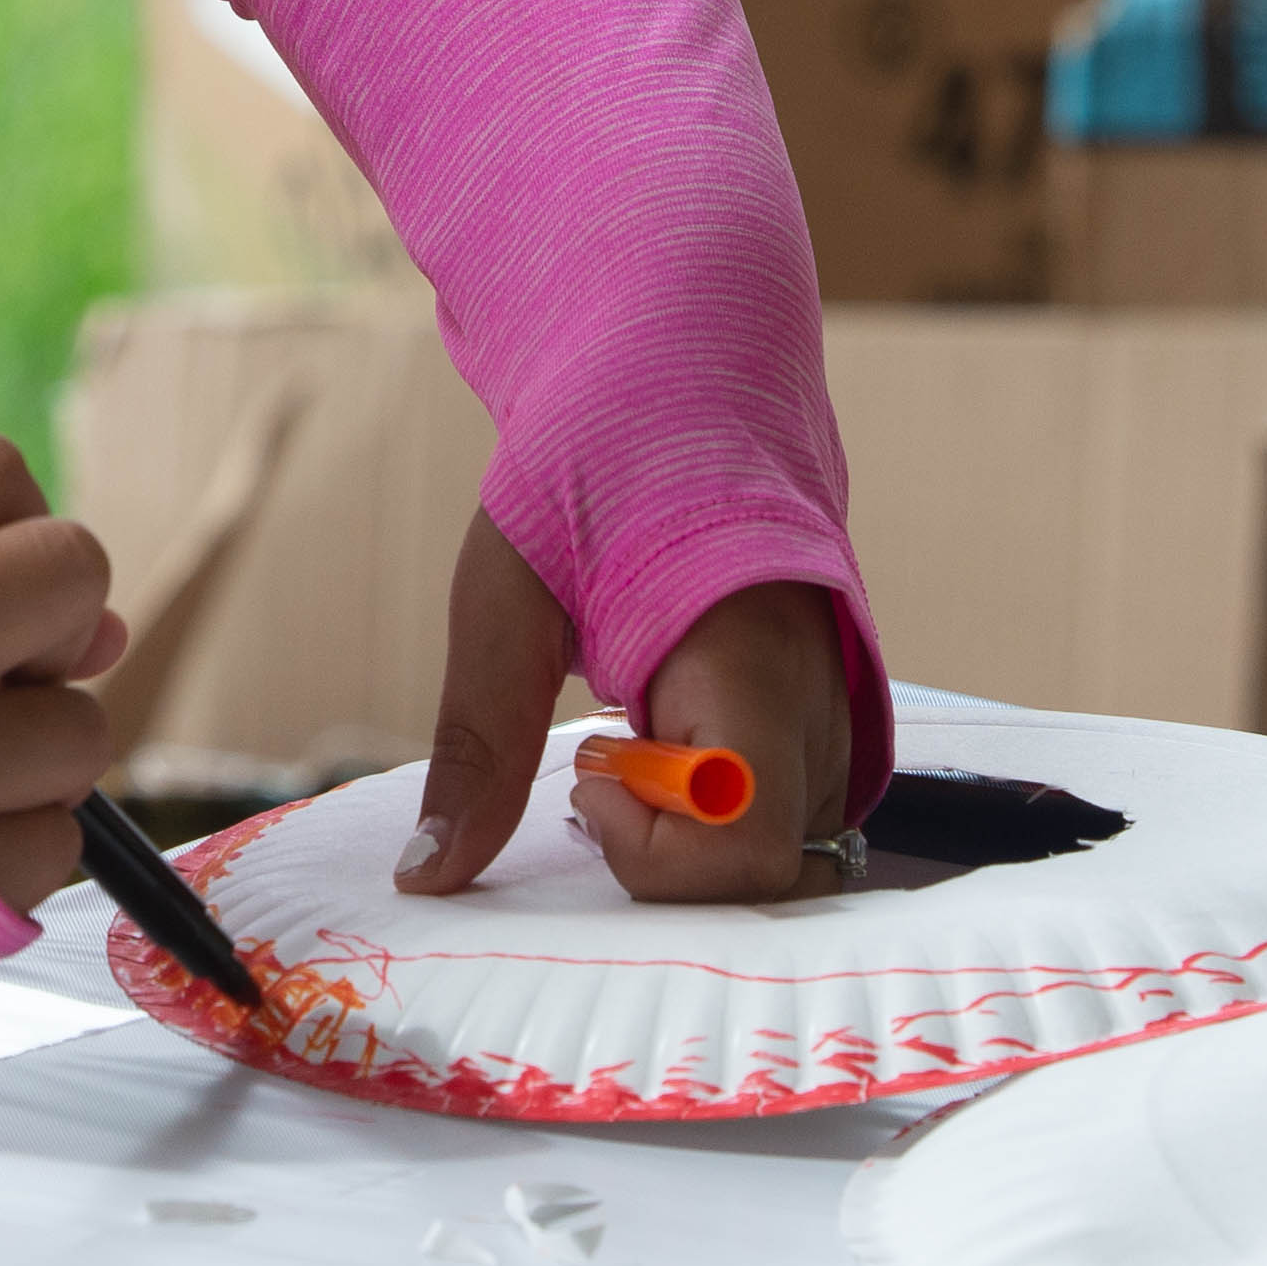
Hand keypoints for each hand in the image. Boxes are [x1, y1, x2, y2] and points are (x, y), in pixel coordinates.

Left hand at [391, 512, 852, 905]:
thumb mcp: (505, 597)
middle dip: (663, 854)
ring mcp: (839, 723)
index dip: (653, 848)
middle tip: (599, 759)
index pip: (744, 845)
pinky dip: (712, 818)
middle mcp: (822, 710)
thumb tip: (426, 878)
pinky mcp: (831, 728)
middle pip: (762, 877)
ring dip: (687, 838)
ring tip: (630, 738)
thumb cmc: (590, 469)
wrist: (677, 386)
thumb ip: (478, 743)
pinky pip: (784, 825)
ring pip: (778, 863)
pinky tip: (664, 747)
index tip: (590, 766)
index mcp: (753, 664)